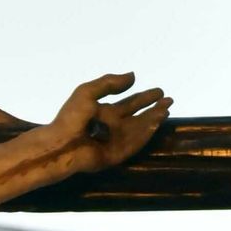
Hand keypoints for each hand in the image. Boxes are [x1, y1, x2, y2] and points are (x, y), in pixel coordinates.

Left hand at [48, 72, 170, 168]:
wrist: (62, 143)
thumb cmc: (71, 117)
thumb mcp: (87, 92)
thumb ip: (109, 83)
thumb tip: (133, 76)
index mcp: (104, 112)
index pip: (129, 104)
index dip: (144, 97)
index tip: (159, 91)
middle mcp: (112, 126)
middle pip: (138, 117)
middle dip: (154, 109)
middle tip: (169, 100)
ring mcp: (116, 141)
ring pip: (140, 129)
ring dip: (153, 119)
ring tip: (166, 109)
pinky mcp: (117, 154)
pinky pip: (135, 142)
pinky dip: (147, 132)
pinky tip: (157, 122)